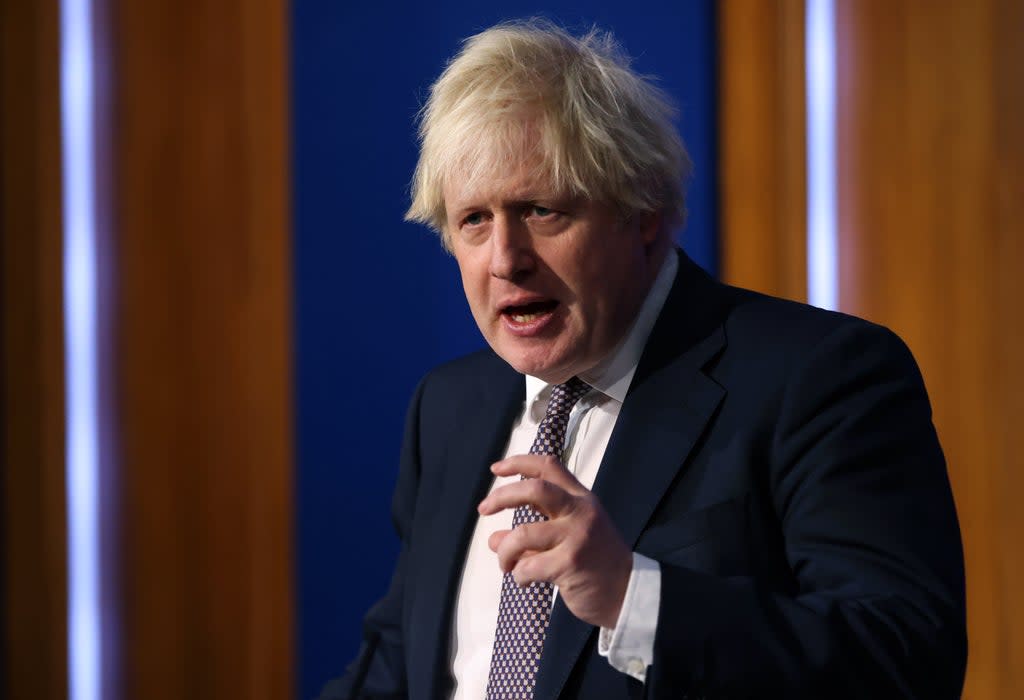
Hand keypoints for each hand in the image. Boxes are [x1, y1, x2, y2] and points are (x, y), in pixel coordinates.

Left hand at [477, 454, 632, 628]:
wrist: (629, 591)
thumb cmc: (596, 562)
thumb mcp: (571, 535)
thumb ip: (535, 530)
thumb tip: (494, 539)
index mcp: (581, 498)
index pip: (548, 467)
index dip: (518, 463)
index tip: (496, 469)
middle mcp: (580, 511)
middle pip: (534, 490)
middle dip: (502, 496)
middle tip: (483, 509)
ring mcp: (577, 537)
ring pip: (522, 534)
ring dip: (504, 551)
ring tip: (505, 564)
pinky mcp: (571, 563)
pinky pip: (528, 566)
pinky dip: (518, 574)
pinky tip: (525, 580)